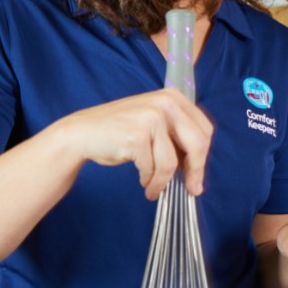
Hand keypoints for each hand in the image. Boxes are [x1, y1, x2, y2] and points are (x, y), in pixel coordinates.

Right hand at [52, 88, 213, 199]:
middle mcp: (165, 103)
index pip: (204, 129)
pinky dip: (149, 180)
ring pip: (171, 162)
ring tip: (154, 189)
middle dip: (196, 171)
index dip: (204, 156)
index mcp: (174, 97)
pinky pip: (152, 168)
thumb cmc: (121, 132)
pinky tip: (143, 180)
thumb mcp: (155, 123)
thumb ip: (178, 136)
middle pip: (197, 144)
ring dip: (163, 182)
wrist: (82, 133)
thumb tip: (198, 169)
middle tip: (192, 190)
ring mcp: (150, 118)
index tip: (199, 175)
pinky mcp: (136, 136)